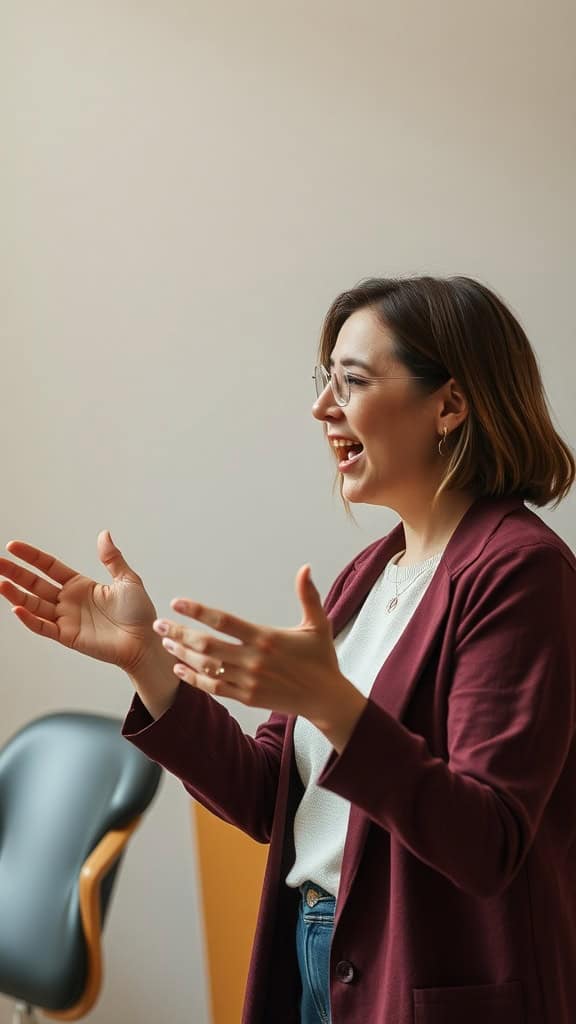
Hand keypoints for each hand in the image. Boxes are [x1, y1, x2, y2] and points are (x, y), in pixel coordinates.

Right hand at [0, 532, 158, 673]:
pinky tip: (16, 608)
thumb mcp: (127, 580)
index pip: (49, 567)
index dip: (31, 557)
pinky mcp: (68, 636)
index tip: (13, 546)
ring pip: (34, 604)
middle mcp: (68, 601)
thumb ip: (112, 559)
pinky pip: (44, 627)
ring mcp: (66, 618)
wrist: (145, 641)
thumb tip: (103, 534)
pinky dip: (29, 619)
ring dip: (15, 595)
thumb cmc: (139, 613)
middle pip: (34, 584)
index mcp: (80, 585)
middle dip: (15, 573)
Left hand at [152, 564, 366, 748]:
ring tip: (166, 642)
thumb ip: (308, 595)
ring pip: (207, 667)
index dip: (198, 611)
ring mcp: (248, 681)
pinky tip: (180, 669)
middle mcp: (253, 660)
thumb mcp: (318, 624)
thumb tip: (305, 567)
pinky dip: (194, 679)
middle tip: (159, 624)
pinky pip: (214, 688)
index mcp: (266, 637)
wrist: (326, 699)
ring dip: (182, 654)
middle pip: (207, 645)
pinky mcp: (247, 698)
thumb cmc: (321, 659)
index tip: (178, 602)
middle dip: (180, 633)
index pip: (224, 621)